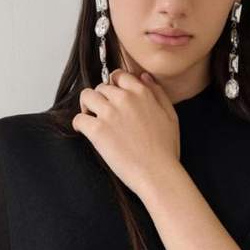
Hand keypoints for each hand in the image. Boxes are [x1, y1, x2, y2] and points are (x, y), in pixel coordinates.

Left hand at [72, 68, 180, 198]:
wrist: (157, 173)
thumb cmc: (166, 151)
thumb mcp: (171, 116)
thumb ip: (157, 93)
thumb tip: (144, 76)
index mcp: (142, 93)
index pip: (119, 76)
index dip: (113, 85)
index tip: (112, 97)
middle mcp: (125, 99)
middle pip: (101, 87)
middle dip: (101, 99)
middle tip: (102, 114)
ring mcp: (110, 114)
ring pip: (87, 97)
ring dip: (87, 106)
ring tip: (91, 119)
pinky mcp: (98, 131)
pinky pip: (79, 118)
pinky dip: (78, 124)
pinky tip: (82, 131)